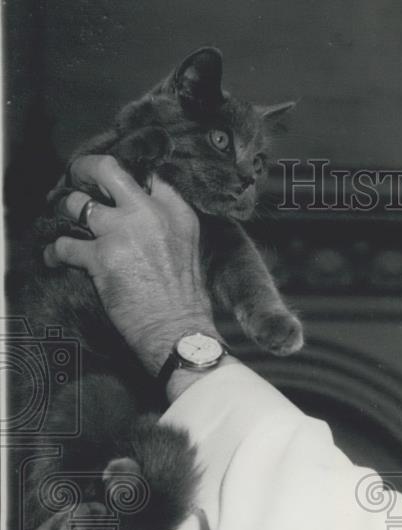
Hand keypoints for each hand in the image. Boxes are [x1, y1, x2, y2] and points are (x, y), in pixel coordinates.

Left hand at [43, 155, 218, 374]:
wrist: (179, 332)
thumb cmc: (186, 302)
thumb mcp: (190, 250)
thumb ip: (167, 226)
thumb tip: (139, 218)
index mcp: (176, 212)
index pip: (148, 176)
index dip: (127, 177)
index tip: (115, 185)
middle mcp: (149, 214)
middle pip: (107, 169)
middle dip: (84, 170)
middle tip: (77, 178)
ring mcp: (123, 232)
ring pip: (77, 203)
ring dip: (64, 212)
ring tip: (62, 221)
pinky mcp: (101, 257)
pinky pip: (64, 244)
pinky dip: (54, 252)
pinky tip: (54, 258)